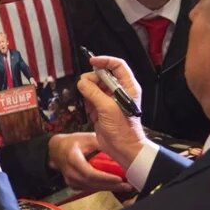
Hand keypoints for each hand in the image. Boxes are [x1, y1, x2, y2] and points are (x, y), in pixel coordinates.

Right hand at [47, 132, 132, 192]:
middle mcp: (70, 172)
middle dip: (111, 185)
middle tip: (127, 185)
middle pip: (92, 183)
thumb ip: (100, 143)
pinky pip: (89, 188)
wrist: (56, 150)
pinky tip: (113, 186)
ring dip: (108, 188)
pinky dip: (101, 187)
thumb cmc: (72, 142)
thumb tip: (118, 149)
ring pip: (92, 188)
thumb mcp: (86, 138)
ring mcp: (71, 180)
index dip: (105, 178)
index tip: (119, 178)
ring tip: (124, 187)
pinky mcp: (74, 185)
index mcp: (72, 159)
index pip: (89, 173)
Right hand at [78, 55, 147, 169]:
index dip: (104, 61)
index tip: (91, 62)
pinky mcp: (101, 107)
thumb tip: (82, 82)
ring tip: (90, 104)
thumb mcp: (108, 108)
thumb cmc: (123, 130)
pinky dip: (87, 102)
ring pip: (94, 86)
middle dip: (91, 80)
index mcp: (128, 87)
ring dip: (88, 92)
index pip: (117, 65)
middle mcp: (119, 91)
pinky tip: (90, 112)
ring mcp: (110, 99)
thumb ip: (94, 92)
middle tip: (85, 89)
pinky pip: (90, 97)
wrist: (123, 149)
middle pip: (102, 75)